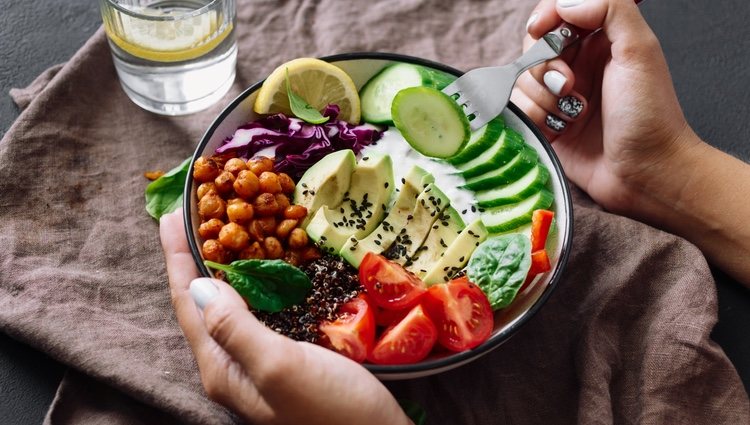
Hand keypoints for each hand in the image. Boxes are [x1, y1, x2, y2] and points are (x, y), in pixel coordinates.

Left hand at [159, 210, 410, 424]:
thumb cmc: (333, 411)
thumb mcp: (280, 367)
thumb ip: (235, 327)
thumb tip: (199, 285)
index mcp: (222, 366)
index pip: (189, 301)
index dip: (178, 255)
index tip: (172, 212)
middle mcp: (233, 364)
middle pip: (203, 301)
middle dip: (195, 255)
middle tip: (199, 210)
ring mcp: (258, 362)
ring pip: (230, 304)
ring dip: (222, 264)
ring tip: (224, 228)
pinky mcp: (285, 358)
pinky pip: (258, 310)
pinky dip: (255, 281)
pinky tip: (266, 267)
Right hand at [512, 0, 700, 216]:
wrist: (646, 173)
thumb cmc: (649, 115)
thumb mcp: (640, 50)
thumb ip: (608, 9)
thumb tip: (564, 3)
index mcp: (601, 41)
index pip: (557, 14)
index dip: (544, 18)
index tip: (541, 30)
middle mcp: (578, 66)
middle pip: (532, 47)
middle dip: (543, 65)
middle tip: (569, 85)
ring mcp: (560, 97)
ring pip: (522, 81)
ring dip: (544, 97)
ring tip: (574, 114)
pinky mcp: (547, 125)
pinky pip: (520, 110)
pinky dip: (536, 118)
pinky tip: (562, 129)